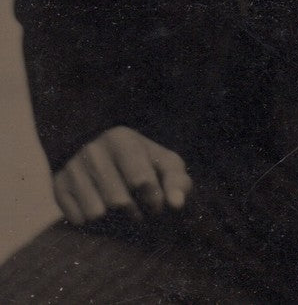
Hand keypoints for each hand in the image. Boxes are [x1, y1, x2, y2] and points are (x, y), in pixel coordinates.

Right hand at [53, 126, 191, 225]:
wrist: (98, 150)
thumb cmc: (140, 161)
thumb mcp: (163, 163)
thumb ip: (177, 181)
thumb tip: (177, 203)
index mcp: (122, 139)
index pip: (141, 181)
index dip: (154, 200)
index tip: (156, 204)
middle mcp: (93, 150)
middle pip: (119, 201)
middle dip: (134, 212)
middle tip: (137, 209)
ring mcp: (73, 167)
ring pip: (97, 213)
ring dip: (112, 219)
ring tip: (118, 208)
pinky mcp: (58, 186)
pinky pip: (78, 220)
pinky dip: (92, 221)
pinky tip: (98, 205)